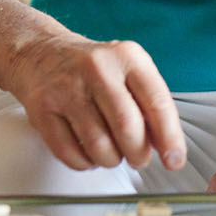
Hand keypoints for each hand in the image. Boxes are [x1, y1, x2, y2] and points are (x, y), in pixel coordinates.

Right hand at [8, 34, 185, 172]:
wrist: (41, 53)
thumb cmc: (94, 68)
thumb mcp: (129, 71)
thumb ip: (149, 104)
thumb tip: (166, 146)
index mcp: (127, 58)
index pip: (157, 102)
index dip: (169, 137)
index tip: (174, 159)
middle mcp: (98, 69)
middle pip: (127, 127)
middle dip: (138, 154)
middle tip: (138, 158)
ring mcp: (66, 88)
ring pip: (98, 145)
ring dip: (111, 160)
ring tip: (112, 154)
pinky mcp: (42, 109)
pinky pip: (68, 153)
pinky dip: (84, 163)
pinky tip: (88, 153)